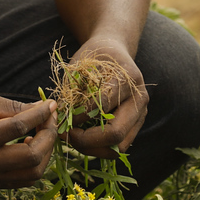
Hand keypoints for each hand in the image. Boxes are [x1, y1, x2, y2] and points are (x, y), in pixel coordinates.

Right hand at [0, 92, 56, 187]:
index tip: (51, 104)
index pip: (20, 128)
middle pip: (31, 157)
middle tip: (49, 118)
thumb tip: (45, 108)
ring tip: (42, 131)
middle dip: (48, 136)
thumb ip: (14, 106)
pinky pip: (23, 180)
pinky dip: (35, 164)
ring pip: (32, 174)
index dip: (41, 114)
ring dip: (45, 152)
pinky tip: (31, 144)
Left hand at [61, 37, 148, 158]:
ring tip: (72, 139)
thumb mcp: (81, 65)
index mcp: (128, 78)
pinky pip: (118, 146)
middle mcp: (140, 99)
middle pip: (116, 133)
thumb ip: (72, 90)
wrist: (115, 50)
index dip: (78, 115)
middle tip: (65, 135)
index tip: (59, 117)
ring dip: (91, 149)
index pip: (103, 105)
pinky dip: (98, 148)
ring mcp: (141, 114)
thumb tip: (58, 118)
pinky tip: (82, 138)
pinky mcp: (136, 125)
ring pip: (118, 146)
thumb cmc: (95, 56)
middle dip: (85, 140)